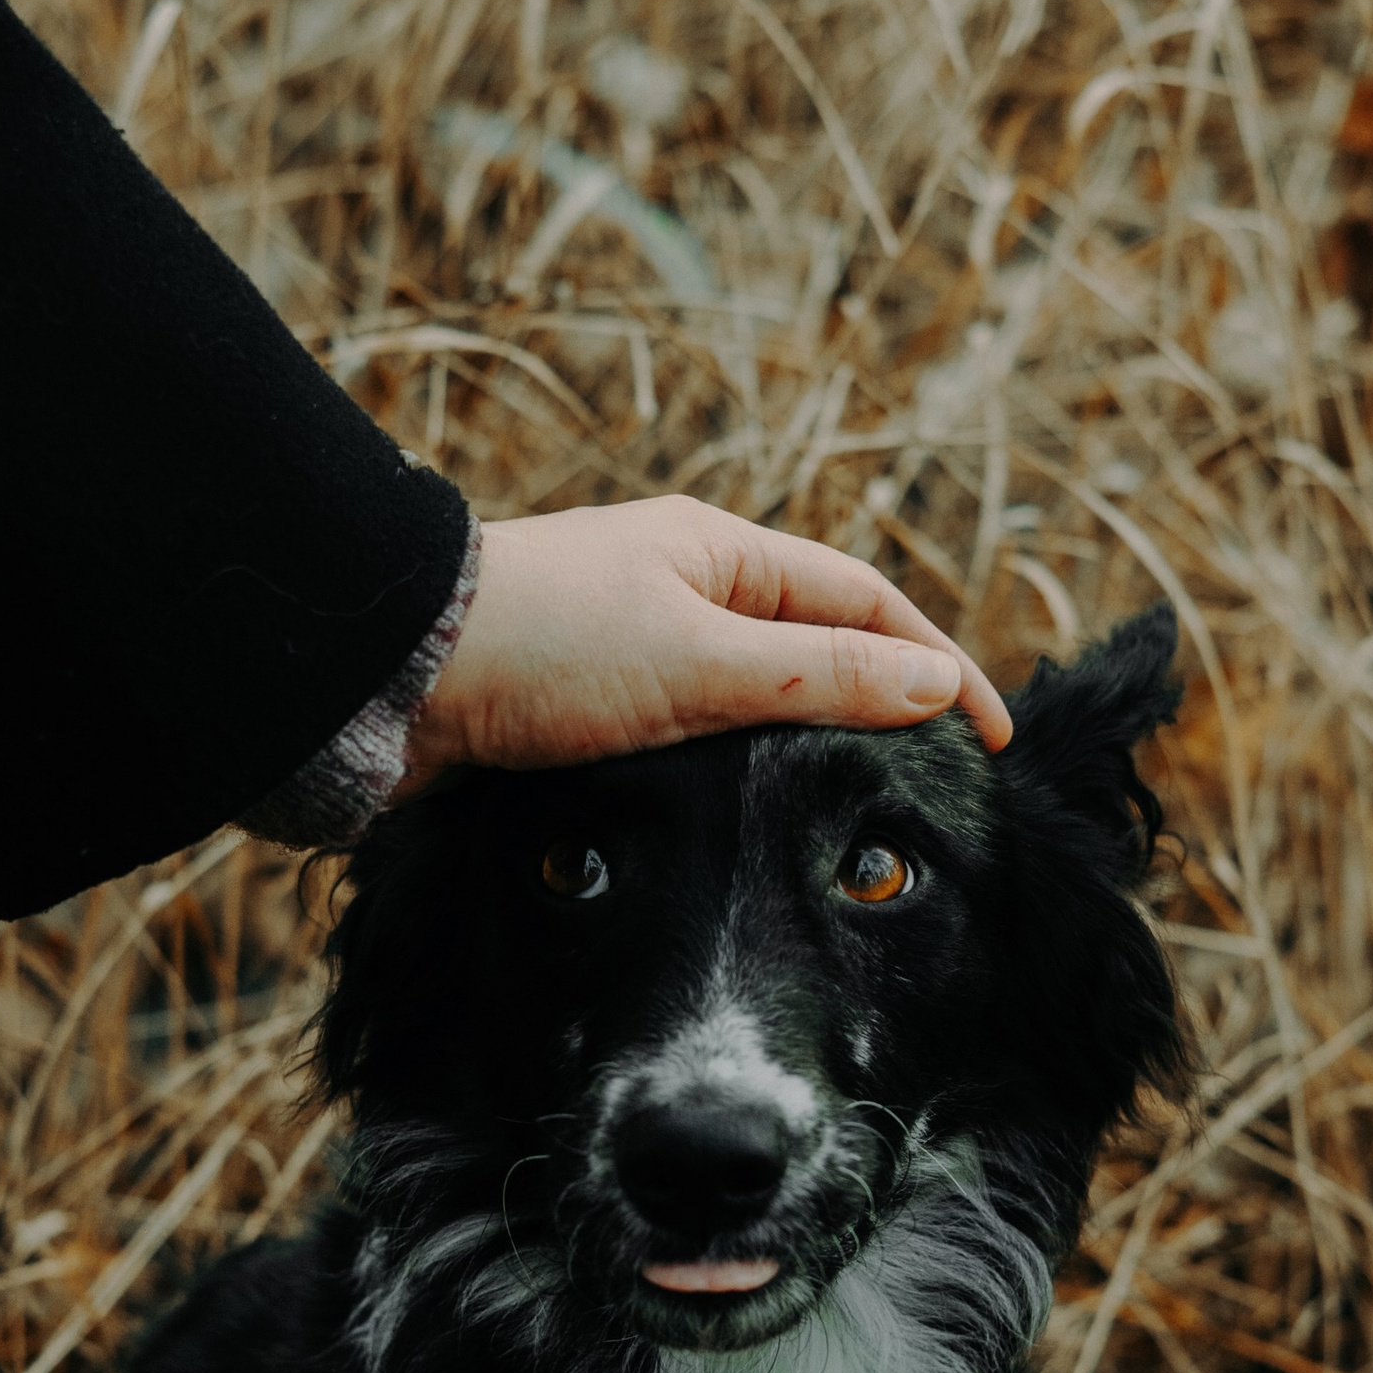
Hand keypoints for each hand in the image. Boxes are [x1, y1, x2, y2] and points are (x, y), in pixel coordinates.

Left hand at [399, 500, 1011, 793]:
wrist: (382, 678)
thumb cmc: (537, 646)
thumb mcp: (698, 661)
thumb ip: (816, 675)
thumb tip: (932, 685)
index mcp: (719, 552)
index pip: (864, 602)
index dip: (934, 664)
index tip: (989, 737)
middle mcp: (680, 589)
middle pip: (813, 646)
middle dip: (879, 704)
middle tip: (932, 782)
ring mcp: (632, 648)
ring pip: (750, 698)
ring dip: (803, 744)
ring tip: (854, 811)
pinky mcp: (582, 707)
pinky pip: (688, 737)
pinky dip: (733, 773)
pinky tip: (745, 820)